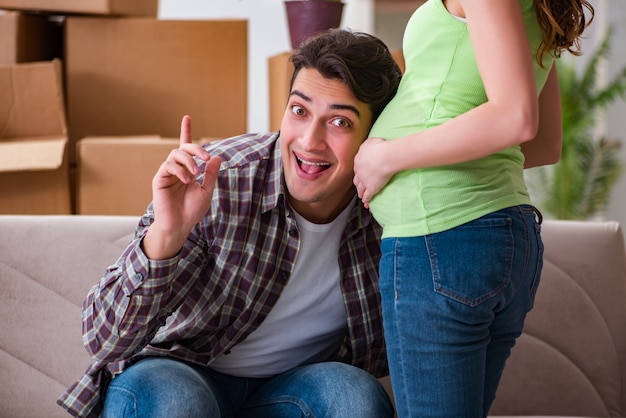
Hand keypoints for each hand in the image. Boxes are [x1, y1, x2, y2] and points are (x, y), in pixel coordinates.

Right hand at [142, 115, 221, 258]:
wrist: (180, 225)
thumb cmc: (192, 210)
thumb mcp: (207, 190)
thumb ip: (211, 174)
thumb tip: (216, 156)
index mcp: (188, 170)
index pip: (187, 148)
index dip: (186, 131)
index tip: (187, 117)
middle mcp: (177, 169)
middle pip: (183, 148)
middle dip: (195, 148)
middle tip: (206, 157)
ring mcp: (167, 173)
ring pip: (175, 154)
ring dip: (188, 160)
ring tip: (196, 173)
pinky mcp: (159, 179)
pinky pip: (168, 166)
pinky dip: (180, 171)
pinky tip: (187, 180)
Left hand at [353, 137, 392, 208]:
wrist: (384, 157)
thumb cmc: (379, 147)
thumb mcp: (370, 141)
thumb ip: (367, 145)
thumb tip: (368, 147)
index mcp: (358, 160)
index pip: (357, 167)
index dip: (359, 171)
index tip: (360, 173)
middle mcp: (359, 172)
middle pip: (356, 179)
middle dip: (357, 183)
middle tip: (358, 186)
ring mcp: (364, 181)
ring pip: (360, 188)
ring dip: (360, 192)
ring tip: (360, 196)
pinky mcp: (371, 188)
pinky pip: (367, 196)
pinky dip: (366, 200)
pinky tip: (366, 203)